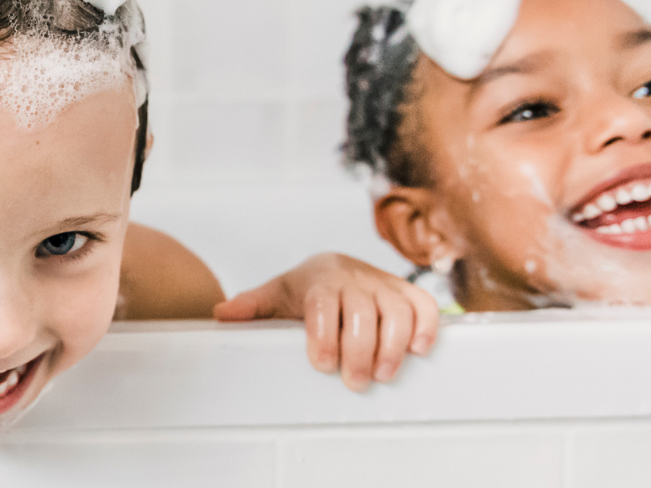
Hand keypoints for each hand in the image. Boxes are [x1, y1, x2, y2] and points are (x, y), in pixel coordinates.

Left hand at [213, 253, 438, 391]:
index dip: (324, 333)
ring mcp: (382, 284)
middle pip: (361, 311)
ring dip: (393, 344)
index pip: (322, 303)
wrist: (330, 268)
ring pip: (396, 309)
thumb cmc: (302, 291)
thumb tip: (223, 315)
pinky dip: (427, 326)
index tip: (322, 363)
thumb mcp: (275, 297)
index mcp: (319, 279)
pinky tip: (418, 350)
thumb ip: (251, 307)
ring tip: (383, 375)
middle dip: (359, 349)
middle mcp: (354, 278)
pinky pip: (424, 305)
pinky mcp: (406, 292)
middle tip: (354, 381)